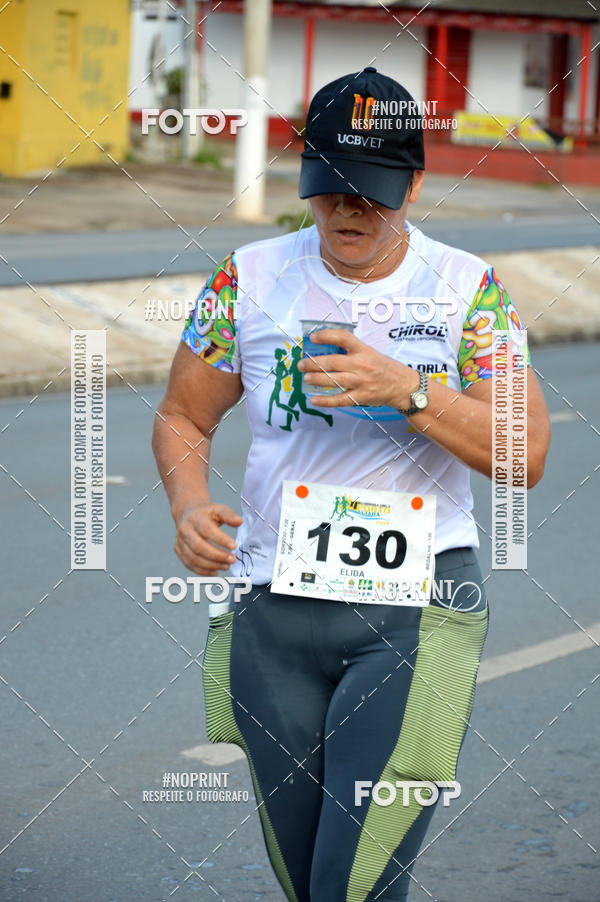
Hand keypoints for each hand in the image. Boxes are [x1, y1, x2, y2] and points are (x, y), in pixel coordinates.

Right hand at [174, 501, 241, 574]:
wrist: (187, 513)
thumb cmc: (206, 513)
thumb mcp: (218, 509)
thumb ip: (229, 515)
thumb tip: (239, 521)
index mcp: (195, 518)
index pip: (207, 530)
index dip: (221, 540)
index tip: (234, 546)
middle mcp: (185, 530)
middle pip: (199, 547)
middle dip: (217, 556)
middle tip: (232, 559)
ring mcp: (180, 542)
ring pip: (193, 558)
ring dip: (211, 565)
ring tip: (226, 566)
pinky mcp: (179, 551)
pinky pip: (189, 564)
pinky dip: (203, 571)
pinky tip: (216, 571)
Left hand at [297, 329, 418, 407]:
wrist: (403, 386)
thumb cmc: (385, 368)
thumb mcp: (371, 353)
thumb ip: (352, 351)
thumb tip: (326, 349)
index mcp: (364, 350)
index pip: (343, 338)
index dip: (326, 336)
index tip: (313, 338)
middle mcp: (361, 365)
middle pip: (332, 362)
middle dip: (313, 363)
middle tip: (301, 364)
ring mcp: (361, 382)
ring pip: (333, 380)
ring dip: (316, 379)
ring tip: (306, 378)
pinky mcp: (361, 397)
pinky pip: (340, 399)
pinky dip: (325, 401)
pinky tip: (314, 399)